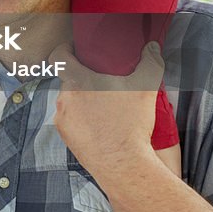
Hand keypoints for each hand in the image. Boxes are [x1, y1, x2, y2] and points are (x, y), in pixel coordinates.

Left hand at [52, 42, 164, 185]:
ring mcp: (62, 118)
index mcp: (78, 80)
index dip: (65, 49)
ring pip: (69, 101)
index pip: (59, 56)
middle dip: (83, 79)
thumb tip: (152, 47)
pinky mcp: (64, 135)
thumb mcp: (146, 88)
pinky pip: (69, 120)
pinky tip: (98, 124)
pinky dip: (80, 119)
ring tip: (102, 106)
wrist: (123, 164)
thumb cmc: (131, 124)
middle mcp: (64, 97)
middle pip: (69, 80)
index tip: (75, 50)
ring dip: (82, 101)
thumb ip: (150, 62)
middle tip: (101, 83)